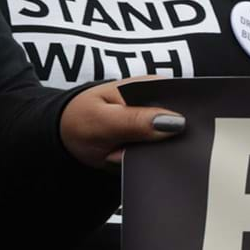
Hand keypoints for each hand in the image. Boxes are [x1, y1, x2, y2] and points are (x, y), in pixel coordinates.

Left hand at [60, 80, 184, 167]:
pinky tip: (124, 158)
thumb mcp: (104, 120)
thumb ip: (137, 121)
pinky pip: (159, 157)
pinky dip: (143, 163)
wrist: (65, 140)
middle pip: (181, 127)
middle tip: (122, 147)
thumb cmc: (79, 120)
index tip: (157, 136)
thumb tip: (177, 123)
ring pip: (170, 147)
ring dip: (146, 156)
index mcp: (152, 87)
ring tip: (119, 152)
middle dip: (157, 145)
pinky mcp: (152, 144)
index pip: (184, 100)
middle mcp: (160, 105)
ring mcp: (157, 126)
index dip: (183, 120)